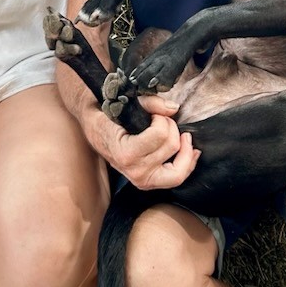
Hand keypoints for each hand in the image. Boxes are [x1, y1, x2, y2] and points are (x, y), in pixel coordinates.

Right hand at [83, 97, 200, 190]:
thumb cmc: (107, 115)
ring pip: (179, 170)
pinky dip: (187, 164)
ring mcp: (142, 180)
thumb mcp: (124, 103)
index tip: (154, 114)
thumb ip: (151, 103)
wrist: (94, 129)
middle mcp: (134, 171)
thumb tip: (174, 108)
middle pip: (172, 147)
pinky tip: (191, 150)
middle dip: (172, 129)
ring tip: (182, 136)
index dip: (162, 119)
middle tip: (163, 121)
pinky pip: (176, 178)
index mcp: (125, 153)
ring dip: (183, 149)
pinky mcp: (149, 183)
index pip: (159, 136)